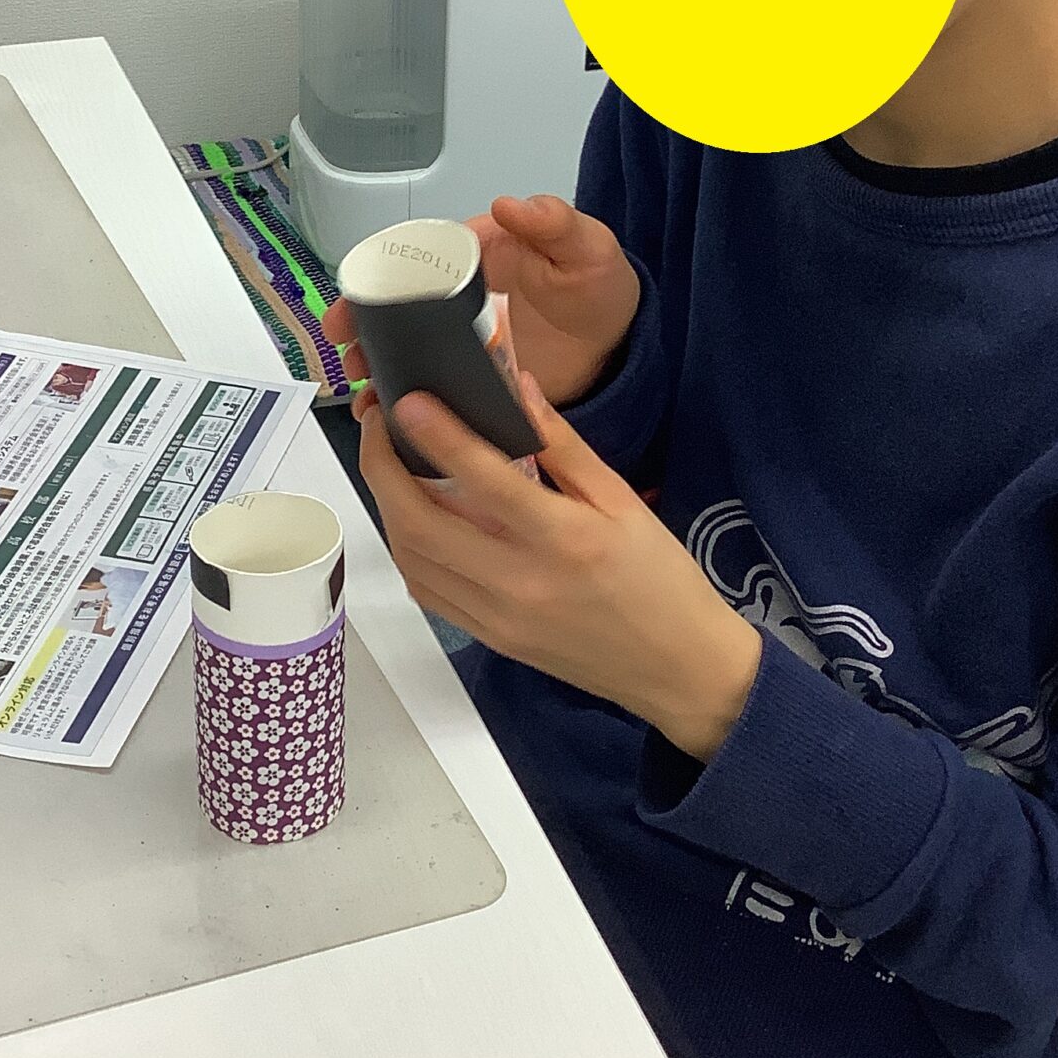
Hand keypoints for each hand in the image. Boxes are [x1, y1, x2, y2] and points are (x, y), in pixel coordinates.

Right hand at [323, 195, 639, 410]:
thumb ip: (554, 223)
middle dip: (366, 325)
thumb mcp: (586, 247)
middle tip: (345, 346)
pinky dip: (411, 402)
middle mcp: (464, 296)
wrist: (620, 349)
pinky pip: (435, 387)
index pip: (421, 259)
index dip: (383, 276)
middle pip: (402, 307)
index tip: (358, 296)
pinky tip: (392, 418)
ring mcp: (466, 339)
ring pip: (411, 347)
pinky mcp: (474, 376)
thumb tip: (512, 205)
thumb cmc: (600, 288)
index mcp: (482, 254)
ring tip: (365, 389)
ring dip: (381, 364)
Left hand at [357, 373, 761, 761]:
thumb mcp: (622, 501)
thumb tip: (517, 387)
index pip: (483, 480)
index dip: (438, 436)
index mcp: (564, 540)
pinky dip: (408, 550)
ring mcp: (497, 619)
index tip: (408, 401)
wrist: (679, 669)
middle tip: (378, 425)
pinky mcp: (489, 640)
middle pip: (421, 525)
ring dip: (387, 508)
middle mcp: (520, 583)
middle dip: (382, 469)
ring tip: (389, 464)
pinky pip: (428, 592)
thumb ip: (564, 446)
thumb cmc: (660, 578)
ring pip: (413, 560)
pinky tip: (413, 519)